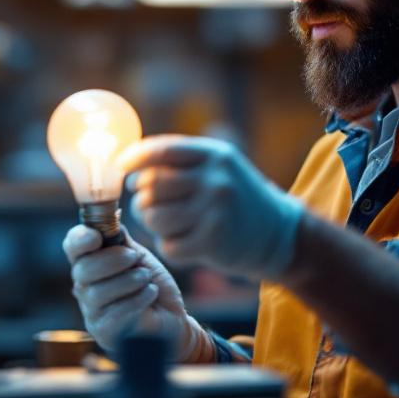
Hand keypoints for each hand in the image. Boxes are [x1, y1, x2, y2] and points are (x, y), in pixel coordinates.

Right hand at [62, 224, 209, 360]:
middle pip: (83, 269)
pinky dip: (137, 298)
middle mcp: (84, 286)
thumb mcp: (138, 256)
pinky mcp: (104, 331)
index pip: (72, 246)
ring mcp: (92, 310)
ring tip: (146, 278)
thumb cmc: (150, 285)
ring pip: (98, 292)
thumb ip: (121, 240)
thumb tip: (112, 218)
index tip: (96, 237)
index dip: (80, 239)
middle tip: (134, 258)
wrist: (171, 318)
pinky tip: (151, 293)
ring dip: (128, 280)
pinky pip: (115, 312)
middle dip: (112, 260)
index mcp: (90, 262)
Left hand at [120, 135, 304, 279]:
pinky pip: (169, 245)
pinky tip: (187, 242)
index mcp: (213, 155)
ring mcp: (215, 211)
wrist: (278, 235)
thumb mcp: (218, 168)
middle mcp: (215, 179)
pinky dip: (171, 246)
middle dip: (142, 199)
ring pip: (154, 218)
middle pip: (151, 187)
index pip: (161, 151)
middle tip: (149, 206)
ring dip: (153, 224)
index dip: (133, 158)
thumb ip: (180, 162)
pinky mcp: (213, 242)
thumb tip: (129, 164)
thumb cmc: (236, 198)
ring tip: (169, 224)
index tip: (120, 168)